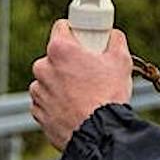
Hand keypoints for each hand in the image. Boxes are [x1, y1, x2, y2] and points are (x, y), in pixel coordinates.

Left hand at [30, 20, 132, 149]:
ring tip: (84, 94)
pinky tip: (76, 108)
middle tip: (89, 71)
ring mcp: (38, 91)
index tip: (84, 39)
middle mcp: (43, 67)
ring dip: (63, 83)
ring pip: (50, 80)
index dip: (75, 31)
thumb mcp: (121, 60)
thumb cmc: (108, 95)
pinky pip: (47, 100)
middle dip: (70, 61)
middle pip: (55, 56)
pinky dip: (58, 102)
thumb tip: (113, 35)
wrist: (98, 132)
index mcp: (60, 49)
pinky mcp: (38, 111)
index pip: (61, 27)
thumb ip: (115, 40)